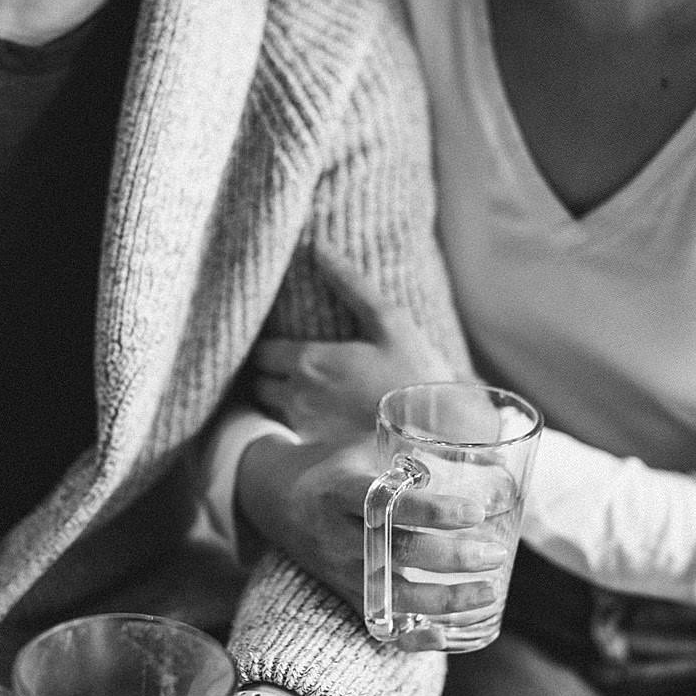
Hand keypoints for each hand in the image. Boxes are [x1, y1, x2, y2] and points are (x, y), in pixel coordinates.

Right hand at [235, 434, 508, 647]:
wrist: (275, 498)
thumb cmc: (336, 466)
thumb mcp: (364, 449)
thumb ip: (413, 455)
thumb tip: (486, 464)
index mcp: (341, 492)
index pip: (388, 506)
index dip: (433, 512)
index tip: (476, 512)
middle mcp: (337, 536)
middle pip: (396, 554)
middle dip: (450, 559)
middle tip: (495, 554)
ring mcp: (339, 572)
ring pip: (392, 597)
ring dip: (444, 601)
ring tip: (488, 593)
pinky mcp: (345, 595)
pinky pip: (380, 624)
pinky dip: (414, 637)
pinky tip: (451, 635)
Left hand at [250, 244, 439, 442]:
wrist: (437, 430)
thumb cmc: (414, 372)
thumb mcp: (388, 320)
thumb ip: (349, 284)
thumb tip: (318, 247)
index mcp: (308, 361)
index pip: (261, 351)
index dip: (267, 344)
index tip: (282, 338)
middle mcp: (297, 395)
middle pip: (259, 382)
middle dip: (268, 371)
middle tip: (287, 360)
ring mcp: (307, 425)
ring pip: (272, 407)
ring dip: (280, 395)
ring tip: (304, 384)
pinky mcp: (320, 448)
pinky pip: (293, 429)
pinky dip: (298, 417)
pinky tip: (322, 409)